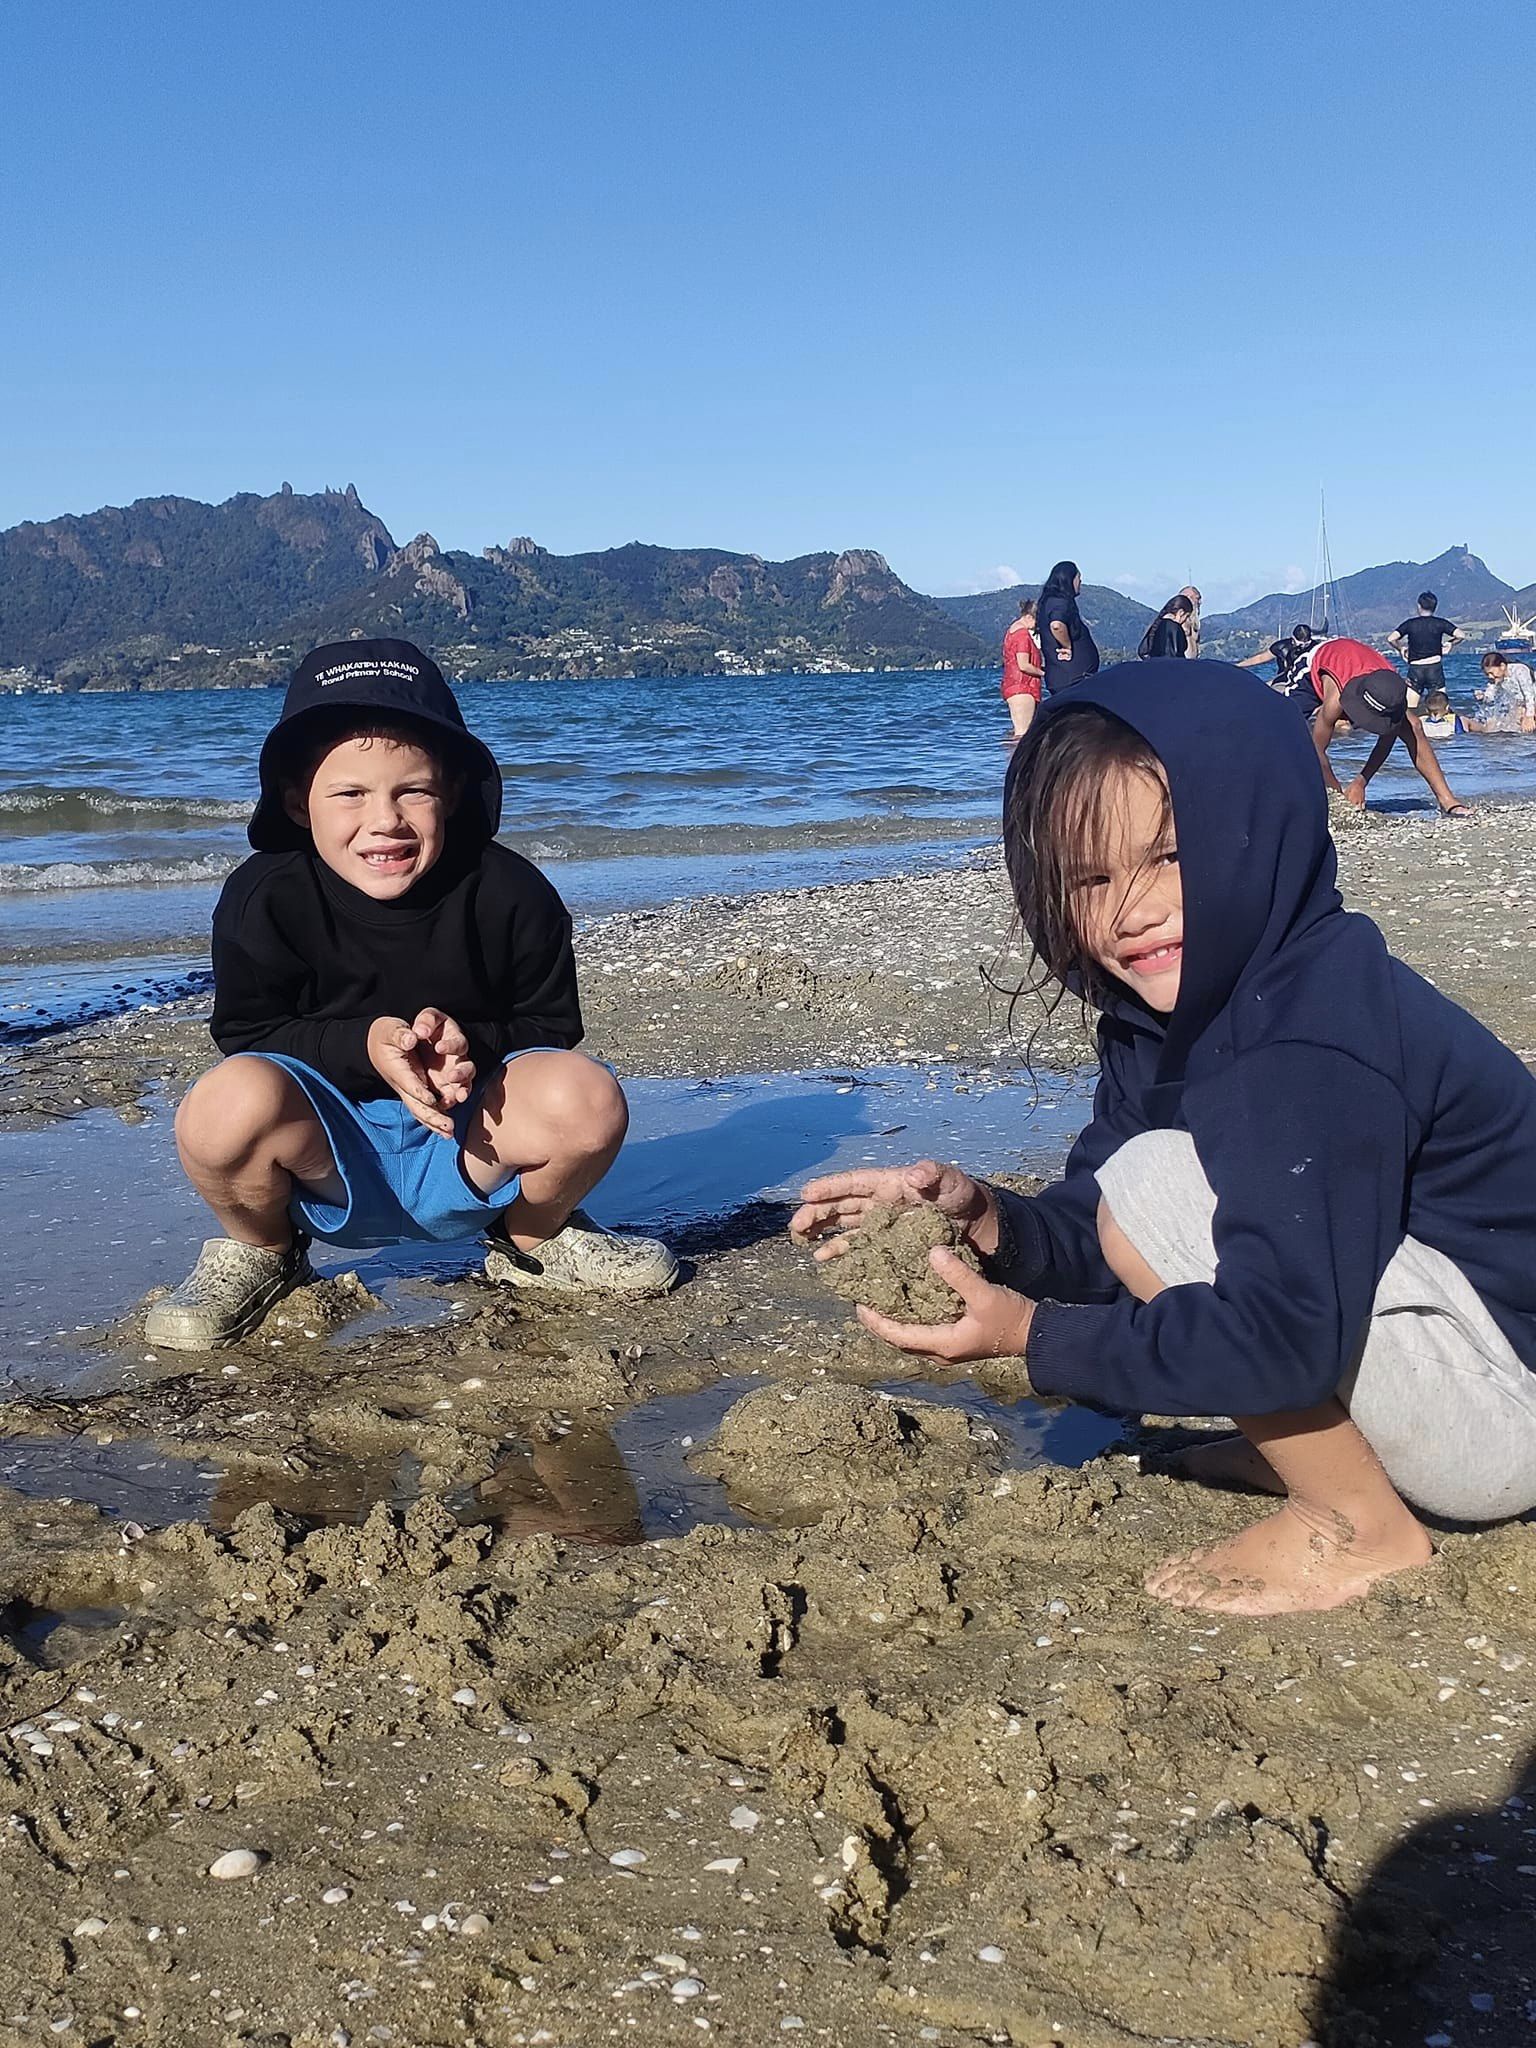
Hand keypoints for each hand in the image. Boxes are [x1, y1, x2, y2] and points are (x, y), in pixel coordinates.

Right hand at [367, 1013, 469, 1137]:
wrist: (375, 1043)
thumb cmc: (386, 1035)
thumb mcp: (390, 1029)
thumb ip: (400, 1034)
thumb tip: (411, 1039)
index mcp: (397, 1069)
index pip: (409, 1083)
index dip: (420, 1091)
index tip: (432, 1100)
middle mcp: (404, 1084)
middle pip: (416, 1104)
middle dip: (432, 1115)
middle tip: (447, 1126)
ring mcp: (411, 1089)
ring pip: (421, 1110)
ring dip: (435, 1123)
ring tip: (448, 1134)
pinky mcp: (417, 1090)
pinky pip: (426, 1108)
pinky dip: (435, 1120)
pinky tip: (445, 1131)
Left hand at [410, 1007, 475, 1107]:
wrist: (417, 1041)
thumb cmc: (424, 1027)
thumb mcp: (426, 1019)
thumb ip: (425, 1022)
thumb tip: (419, 1032)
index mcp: (455, 1040)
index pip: (458, 1043)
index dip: (451, 1046)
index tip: (438, 1047)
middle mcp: (459, 1059)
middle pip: (468, 1068)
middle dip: (462, 1074)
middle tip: (451, 1076)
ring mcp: (454, 1075)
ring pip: (465, 1085)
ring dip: (462, 1091)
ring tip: (457, 1097)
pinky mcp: (447, 1088)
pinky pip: (452, 1098)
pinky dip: (450, 1103)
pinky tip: (444, 1107)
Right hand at [790, 1158, 998, 1258]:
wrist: (980, 1226)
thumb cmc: (965, 1198)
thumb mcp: (953, 1183)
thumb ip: (935, 1175)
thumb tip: (914, 1174)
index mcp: (891, 1185)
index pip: (854, 1185)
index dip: (830, 1188)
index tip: (806, 1193)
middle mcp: (882, 1203)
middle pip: (842, 1206)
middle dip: (817, 1213)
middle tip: (796, 1227)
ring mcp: (883, 1225)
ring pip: (845, 1227)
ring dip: (823, 1233)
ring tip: (802, 1242)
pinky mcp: (890, 1246)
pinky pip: (860, 1248)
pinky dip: (842, 1253)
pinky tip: (826, 1261)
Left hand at [858, 1247, 1034, 1361]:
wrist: (1037, 1334)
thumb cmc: (1010, 1317)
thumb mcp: (984, 1293)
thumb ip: (958, 1274)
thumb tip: (932, 1252)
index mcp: (943, 1345)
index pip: (898, 1335)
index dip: (875, 1321)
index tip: (858, 1303)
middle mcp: (941, 1352)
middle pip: (899, 1339)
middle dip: (879, 1322)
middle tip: (863, 1299)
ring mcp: (949, 1349)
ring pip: (911, 1337)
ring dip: (893, 1322)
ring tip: (879, 1299)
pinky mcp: (956, 1340)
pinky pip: (923, 1332)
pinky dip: (910, 1319)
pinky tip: (907, 1300)